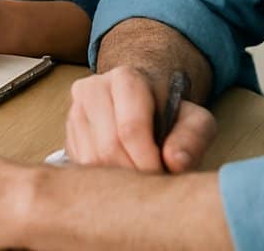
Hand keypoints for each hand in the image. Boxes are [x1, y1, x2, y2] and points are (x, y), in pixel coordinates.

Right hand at [66, 65, 216, 172]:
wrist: (144, 98)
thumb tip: (175, 162)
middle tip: (152, 184)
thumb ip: (192, 138)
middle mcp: (92, 88)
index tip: (162, 176)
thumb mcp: (195, 119)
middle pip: (108, 146)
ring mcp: (75, 108)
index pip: (130, 128)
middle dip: (133, 172)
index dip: (148, 160)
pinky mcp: (67, 130)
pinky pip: (79, 163)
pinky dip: (102, 177)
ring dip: (117, 178)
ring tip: (139, 179)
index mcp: (125, 78)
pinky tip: (121, 173)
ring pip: (90, 158)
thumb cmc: (170, 111)